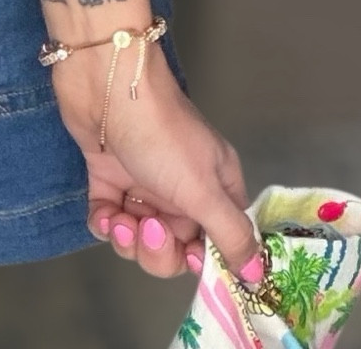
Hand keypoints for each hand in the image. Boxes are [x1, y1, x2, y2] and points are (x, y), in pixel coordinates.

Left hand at [53, 44, 260, 284]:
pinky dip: (105, 224)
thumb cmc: (162, 135)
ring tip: (121, 219)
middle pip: (177, 247)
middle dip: (160, 251)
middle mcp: (182, 189)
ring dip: (129, 240)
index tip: (190, 259)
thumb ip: (231, 235)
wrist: (104, 86)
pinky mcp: (108, 178)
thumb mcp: (204, 188)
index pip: (220, 240)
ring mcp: (144, 183)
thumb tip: (256, 275)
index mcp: (215, 188)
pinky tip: (104, 213)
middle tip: (148, 228)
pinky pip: (110, 221)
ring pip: (141, 239)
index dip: (205, 259)